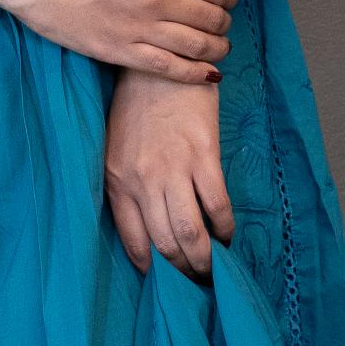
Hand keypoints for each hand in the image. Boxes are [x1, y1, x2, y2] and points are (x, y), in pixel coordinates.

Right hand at [0, 0, 235, 79]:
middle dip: (224, 24)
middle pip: (210, 19)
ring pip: (196, 46)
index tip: (227, 1)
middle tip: (222, 26)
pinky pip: (168, 68)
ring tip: (218, 50)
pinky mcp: (120, 51)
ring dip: (216, 50)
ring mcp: (139, 27)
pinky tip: (208, 75)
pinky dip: (194, 74)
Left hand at [105, 73, 234, 277]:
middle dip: (182, 271)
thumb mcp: (116, 147)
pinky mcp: (202, 155)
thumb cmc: (137, 104)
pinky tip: (227, 234)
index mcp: (116, 180)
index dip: (151, 269)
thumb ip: (127, 183)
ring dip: (204, 259)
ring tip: (213, 269)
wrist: (161, 63)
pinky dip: (224, 227)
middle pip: (164, 244)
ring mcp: (173, 168)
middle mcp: (142, 180)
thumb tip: (149, 222)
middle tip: (195, 281)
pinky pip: (216, 205)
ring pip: (190, 232)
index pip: (133, 240)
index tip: (164, 282)